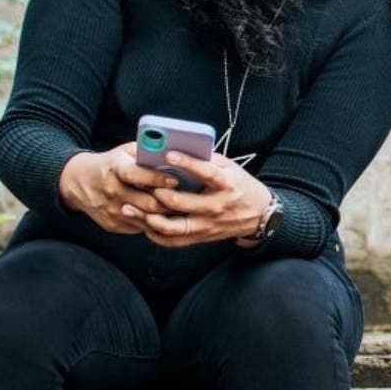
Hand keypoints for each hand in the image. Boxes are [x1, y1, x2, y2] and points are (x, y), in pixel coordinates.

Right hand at [58, 143, 175, 233]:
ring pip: (146, 218)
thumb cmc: (111, 164)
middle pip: (147, 202)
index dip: (157, 178)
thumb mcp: (124, 151)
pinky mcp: (112, 224)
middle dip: (169, 201)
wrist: (79, 182)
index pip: (136, 175)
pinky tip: (168, 216)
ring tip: (182, 209)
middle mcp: (111, 191)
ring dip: (166, 215)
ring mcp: (111, 211)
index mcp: (114, 169)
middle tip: (187, 199)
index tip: (175, 180)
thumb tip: (173, 152)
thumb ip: (146, 152)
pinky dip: (155, 223)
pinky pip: (140, 227)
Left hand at [122, 151, 270, 247]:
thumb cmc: (241, 186)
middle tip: (139, 183)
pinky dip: (156, 234)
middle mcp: (216, 206)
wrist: (259, 215)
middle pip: (181, 202)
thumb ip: (209, 160)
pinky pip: (174, 241)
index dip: (187, 163)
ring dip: (149, 218)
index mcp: (226, 185)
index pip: (207, 173)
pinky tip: (144, 223)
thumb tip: (182, 148)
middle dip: (157, 192)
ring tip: (131, 207)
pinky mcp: (201, 237)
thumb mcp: (231, 169)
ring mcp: (207, 225)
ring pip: (172, 227)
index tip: (169, 154)